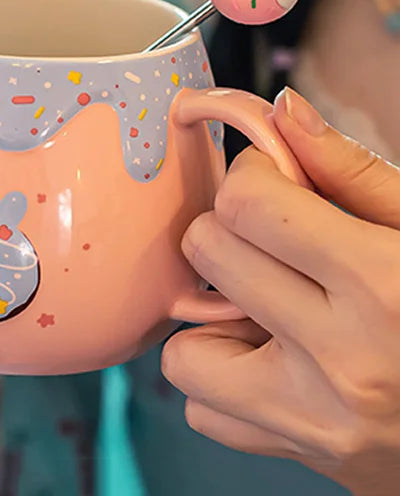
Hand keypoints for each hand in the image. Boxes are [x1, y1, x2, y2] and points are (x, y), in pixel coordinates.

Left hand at [161, 88, 399, 495]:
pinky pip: (202, 410)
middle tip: (275, 244)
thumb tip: (280, 110)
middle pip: (207, 253)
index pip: (246, 202)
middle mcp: (343, 359)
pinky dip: (222, 381)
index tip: (275, 185)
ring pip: (184, 348)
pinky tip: (272, 360)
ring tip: (271, 308)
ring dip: (214, 320)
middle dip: (231, 234)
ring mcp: (315, 419)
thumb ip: (350, 169)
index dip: (254, 178)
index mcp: (384, 284)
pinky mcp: (300, 454)